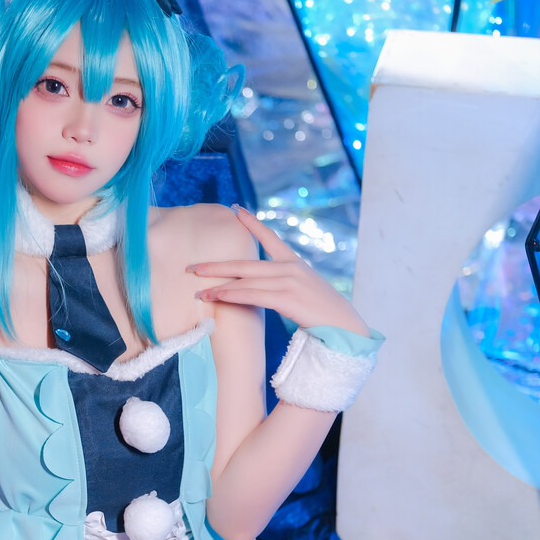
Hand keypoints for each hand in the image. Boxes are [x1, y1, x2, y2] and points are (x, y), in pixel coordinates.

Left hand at [190, 206, 369, 334]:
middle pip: (246, 263)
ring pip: (246, 280)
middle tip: (193, 267)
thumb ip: (286, 286)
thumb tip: (266, 290)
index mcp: (296, 264)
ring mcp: (290, 281)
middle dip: (217, 266)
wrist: (347, 329)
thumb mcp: (306, 293)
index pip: (270, 238)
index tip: (236, 210)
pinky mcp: (288, 297)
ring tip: (198, 290)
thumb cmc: (325, 316)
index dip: (252, 224)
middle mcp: (291, 268)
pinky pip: (252, 295)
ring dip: (219, 286)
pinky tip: (217, 297)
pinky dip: (232, 295)